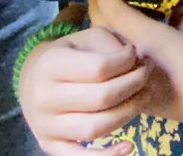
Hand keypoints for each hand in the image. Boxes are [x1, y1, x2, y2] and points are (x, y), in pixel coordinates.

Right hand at [18, 21, 148, 155]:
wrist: (35, 78)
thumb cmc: (72, 54)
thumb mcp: (89, 37)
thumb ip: (112, 44)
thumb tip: (135, 63)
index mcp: (51, 65)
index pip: (101, 68)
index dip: (128, 61)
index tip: (138, 55)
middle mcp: (44, 97)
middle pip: (102, 98)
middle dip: (135, 85)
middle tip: (147, 74)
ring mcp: (45, 125)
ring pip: (96, 129)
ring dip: (129, 113)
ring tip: (143, 96)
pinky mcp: (49, 145)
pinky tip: (129, 146)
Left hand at [88, 0, 182, 135]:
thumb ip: (178, 14)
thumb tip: (167, 15)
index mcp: (149, 39)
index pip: (115, 12)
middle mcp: (132, 62)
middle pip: (102, 34)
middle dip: (97, 11)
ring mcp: (132, 84)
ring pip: (104, 55)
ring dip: (102, 33)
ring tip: (106, 17)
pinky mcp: (139, 99)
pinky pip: (116, 72)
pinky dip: (112, 54)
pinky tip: (121, 45)